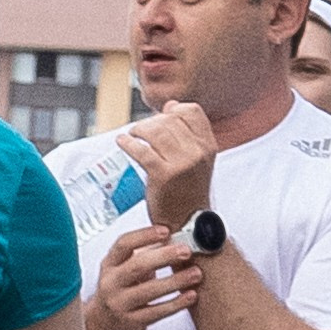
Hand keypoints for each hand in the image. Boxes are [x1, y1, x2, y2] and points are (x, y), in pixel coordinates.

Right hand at [92, 222, 202, 329]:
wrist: (105, 325)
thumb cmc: (121, 290)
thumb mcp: (124, 269)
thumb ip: (145, 254)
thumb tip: (175, 238)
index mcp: (110, 264)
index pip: (124, 244)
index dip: (145, 235)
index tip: (166, 231)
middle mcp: (111, 283)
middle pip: (137, 266)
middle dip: (164, 257)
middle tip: (186, 251)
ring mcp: (119, 304)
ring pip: (149, 291)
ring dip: (175, 281)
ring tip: (195, 273)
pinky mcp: (131, 322)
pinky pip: (156, 312)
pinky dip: (176, 304)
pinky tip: (190, 296)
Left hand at [120, 102, 216, 233]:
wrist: (187, 224)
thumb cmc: (187, 192)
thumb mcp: (197, 160)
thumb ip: (187, 133)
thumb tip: (170, 105)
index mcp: (208, 146)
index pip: (191, 111)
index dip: (173, 110)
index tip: (161, 116)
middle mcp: (198, 152)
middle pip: (170, 119)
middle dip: (152, 121)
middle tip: (141, 130)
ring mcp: (182, 163)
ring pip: (156, 131)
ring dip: (139, 130)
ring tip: (132, 135)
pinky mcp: (164, 175)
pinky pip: (142, 151)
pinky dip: (128, 144)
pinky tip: (122, 142)